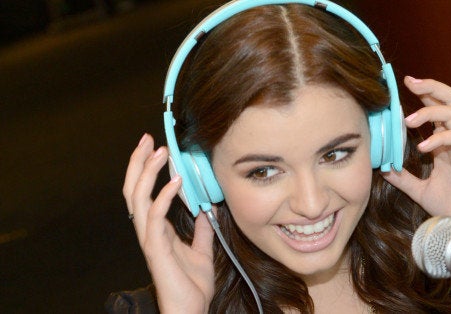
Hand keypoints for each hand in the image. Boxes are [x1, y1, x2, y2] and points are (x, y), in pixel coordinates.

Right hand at [123, 133, 214, 312]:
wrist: (190, 309)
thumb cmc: (192, 286)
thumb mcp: (202, 251)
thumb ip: (202, 230)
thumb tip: (205, 211)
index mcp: (158, 229)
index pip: (146, 192)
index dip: (147, 170)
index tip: (155, 148)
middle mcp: (149, 230)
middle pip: (134, 189)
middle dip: (138, 162)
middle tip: (147, 139)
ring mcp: (150, 238)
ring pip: (138, 198)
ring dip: (147, 172)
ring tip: (159, 152)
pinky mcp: (156, 248)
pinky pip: (155, 217)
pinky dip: (164, 196)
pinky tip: (175, 180)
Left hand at [382, 77, 450, 239]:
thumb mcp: (420, 190)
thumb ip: (403, 178)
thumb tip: (383, 167)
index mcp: (446, 144)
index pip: (437, 109)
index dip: (424, 94)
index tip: (403, 85)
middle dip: (431, 87)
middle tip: (410, 82)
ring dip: (429, 113)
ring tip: (408, 120)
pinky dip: (439, 138)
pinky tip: (422, 147)